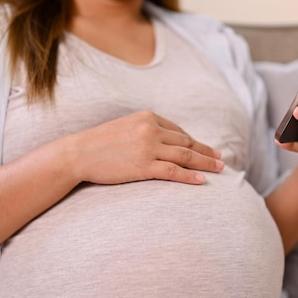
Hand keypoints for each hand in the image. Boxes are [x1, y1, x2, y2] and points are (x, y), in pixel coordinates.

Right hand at [69, 111, 223, 184]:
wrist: (77, 153)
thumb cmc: (98, 143)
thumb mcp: (125, 127)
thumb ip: (145, 130)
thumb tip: (163, 141)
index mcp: (148, 117)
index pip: (178, 131)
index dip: (194, 141)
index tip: (204, 149)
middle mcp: (151, 129)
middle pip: (186, 142)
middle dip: (205, 151)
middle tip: (220, 158)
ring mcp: (148, 148)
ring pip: (185, 156)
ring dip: (205, 162)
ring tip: (220, 168)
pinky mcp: (144, 166)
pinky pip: (173, 172)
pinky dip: (190, 176)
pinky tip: (202, 181)